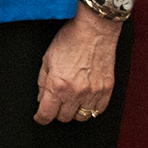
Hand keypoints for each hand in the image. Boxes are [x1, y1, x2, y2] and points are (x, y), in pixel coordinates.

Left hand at [35, 5, 121, 123]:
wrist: (95, 30)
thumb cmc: (69, 40)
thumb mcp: (47, 59)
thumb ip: (42, 82)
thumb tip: (42, 99)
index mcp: (57, 85)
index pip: (46, 114)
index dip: (41, 118)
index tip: (40, 117)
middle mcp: (75, 92)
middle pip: (64, 117)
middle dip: (56, 112)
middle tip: (56, 102)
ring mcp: (93, 92)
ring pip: (81, 117)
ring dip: (74, 111)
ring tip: (71, 100)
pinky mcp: (106, 90)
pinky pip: (98, 110)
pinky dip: (90, 108)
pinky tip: (85, 99)